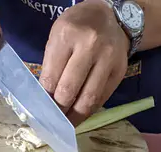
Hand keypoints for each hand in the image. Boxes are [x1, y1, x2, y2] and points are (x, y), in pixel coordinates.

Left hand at [40, 0, 128, 124]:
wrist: (110, 18)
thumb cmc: (78, 28)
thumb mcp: (57, 36)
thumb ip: (51, 65)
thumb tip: (46, 99)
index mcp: (67, 35)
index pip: (51, 78)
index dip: (45, 99)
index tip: (41, 111)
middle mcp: (89, 46)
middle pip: (69, 91)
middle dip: (59, 110)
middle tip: (53, 121)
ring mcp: (107, 59)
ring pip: (88, 99)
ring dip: (75, 117)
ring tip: (67, 124)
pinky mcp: (118, 72)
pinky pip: (101, 99)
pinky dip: (89, 110)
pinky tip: (81, 114)